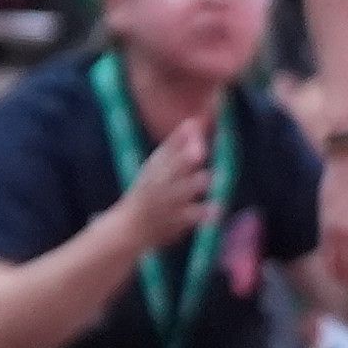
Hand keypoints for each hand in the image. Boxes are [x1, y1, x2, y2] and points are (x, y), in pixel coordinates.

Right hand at [108, 98, 223, 258]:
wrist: (128, 228)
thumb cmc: (148, 190)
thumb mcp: (157, 165)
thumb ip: (177, 143)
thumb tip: (195, 120)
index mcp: (156, 165)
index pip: (169, 147)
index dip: (183, 135)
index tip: (197, 122)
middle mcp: (160, 181)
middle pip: (172, 167)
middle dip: (184, 158)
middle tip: (199, 150)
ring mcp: (167, 201)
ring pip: (181, 191)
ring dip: (194, 184)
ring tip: (209, 177)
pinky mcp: (176, 221)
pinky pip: (190, 217)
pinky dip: (203, 214)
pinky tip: (218, 210)